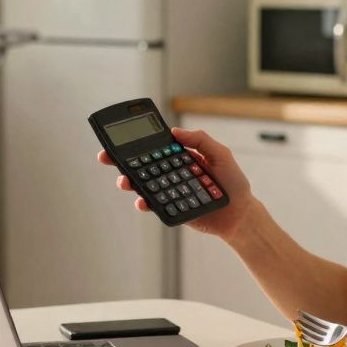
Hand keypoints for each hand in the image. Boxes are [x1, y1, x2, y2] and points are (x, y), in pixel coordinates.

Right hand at [97, 127, 255, 239]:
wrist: (240, 214)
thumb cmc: (233, 183)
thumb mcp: (221, 154)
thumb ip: (200, 140)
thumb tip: (174, 132)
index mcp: (181, 157)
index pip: (155, 147)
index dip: (136, 143)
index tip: (119, 137)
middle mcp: (172, 173)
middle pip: (142, 165)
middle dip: (121, 161)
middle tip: (106, 157)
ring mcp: (170, 191)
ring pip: (143, 185)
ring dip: (129, 182)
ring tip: (124, 180)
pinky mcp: (171, 209)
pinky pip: (154, 205)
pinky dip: (145, 203)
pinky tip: (142, 200)